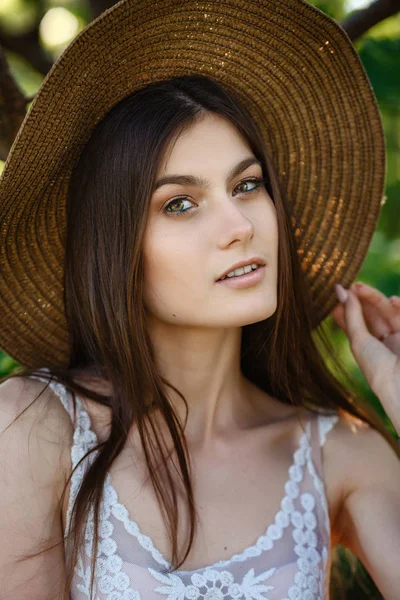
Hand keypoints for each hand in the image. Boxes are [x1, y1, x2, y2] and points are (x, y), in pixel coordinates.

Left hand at [331, 282, 399, 433]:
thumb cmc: (377, 368)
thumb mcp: (358, 340)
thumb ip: (351, 315)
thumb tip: (340, 290)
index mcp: (368, 349)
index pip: (356, 323)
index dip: (348, 307)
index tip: (338, 291)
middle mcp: (385, 342)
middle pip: (372, 314)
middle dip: (362, 299)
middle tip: (351, 285)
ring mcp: (399, 338)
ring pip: (387, 311)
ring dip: (375, 298)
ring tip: (361, 287)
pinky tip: (394, 300)